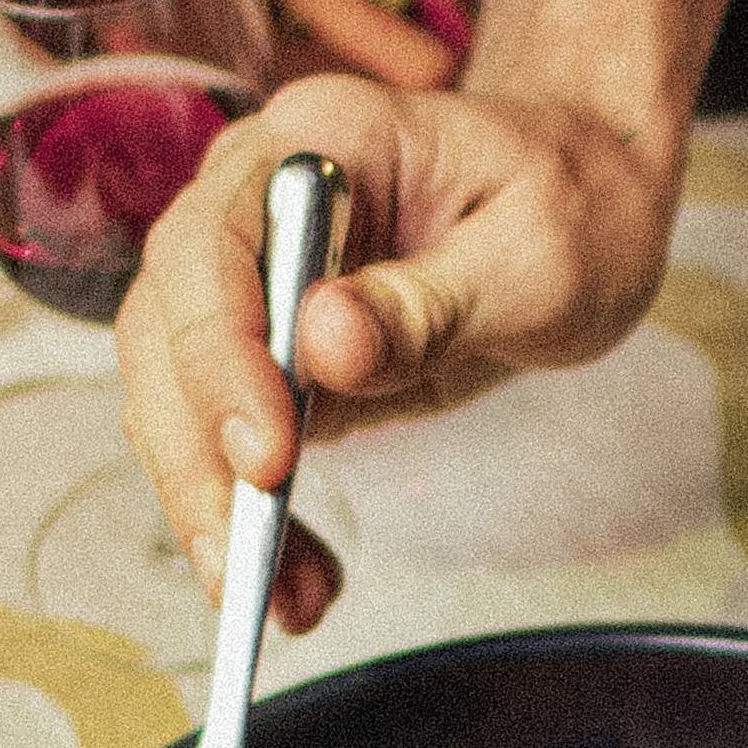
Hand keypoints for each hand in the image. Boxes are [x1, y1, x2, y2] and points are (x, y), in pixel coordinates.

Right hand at [115, 0, 746, 620]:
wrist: (580, 203)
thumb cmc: (570, 204)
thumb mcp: (534, 254)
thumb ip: (427, 302)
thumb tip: (323, 344)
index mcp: (316, 144)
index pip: (213, 246)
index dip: (222, 356)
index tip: (268, 457)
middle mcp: (254, 203)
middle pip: (166, 332)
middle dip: (193, 460)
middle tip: (243, 569)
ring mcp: (252, 282)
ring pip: (177, 400)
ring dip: (212, 509)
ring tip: (275, 602)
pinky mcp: (270, 359)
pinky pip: (227, 444)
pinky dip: (254, 522)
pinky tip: (298, 584)